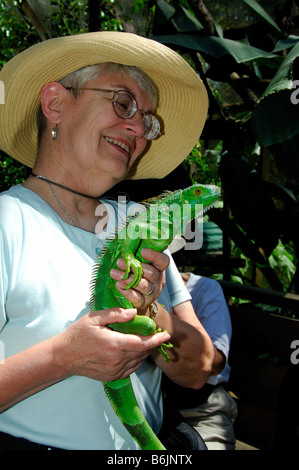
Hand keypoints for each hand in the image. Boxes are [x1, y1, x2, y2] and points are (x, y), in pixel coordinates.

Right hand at [53, 306, 169, 381]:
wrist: (63, 357)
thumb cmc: (78, 334)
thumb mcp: (94, 318)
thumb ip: (115, 314)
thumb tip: (134, 313)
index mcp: (113, 344)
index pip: (142, 344)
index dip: (156, 340)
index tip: (166, 335)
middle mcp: (116, 361)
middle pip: (142, 353)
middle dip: (152, 343)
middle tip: (157, 333)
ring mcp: (114, 371)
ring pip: (138, 362)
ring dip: (144, 352)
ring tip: (146, 341)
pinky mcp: (112, 377)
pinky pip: (130, 369)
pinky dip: (136, 360)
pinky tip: (133, 351)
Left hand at [110, 248, 169, 312]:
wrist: (138, 297)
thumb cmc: (137, 274)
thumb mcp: (138, 261)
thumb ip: (136, 249)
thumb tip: (130, 231)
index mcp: (159, 268)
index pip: (163, 261)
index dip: (154, 256)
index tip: (142, 251)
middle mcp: (158, 280)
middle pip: (152, 273)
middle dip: (135, 267)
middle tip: (119, 261)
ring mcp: (152, 292)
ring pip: (143, 285)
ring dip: (127, 278)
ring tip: (114, 273)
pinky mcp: (144, 302)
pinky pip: (137, 298)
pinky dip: (127, 292)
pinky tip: (118, 285)